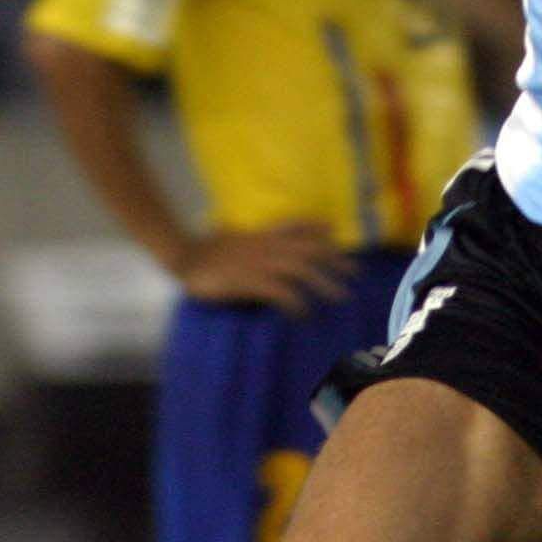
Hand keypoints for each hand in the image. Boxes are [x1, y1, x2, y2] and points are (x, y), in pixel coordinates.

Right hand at [170, 223, 354, 315]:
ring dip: (324, 281)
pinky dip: (296, 302)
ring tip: (341, 296)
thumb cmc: (207, 251)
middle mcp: (267, 246)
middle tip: (356, 272)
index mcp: (263, 235)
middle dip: (334, 259)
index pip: (296, 227)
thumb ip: (252, 237)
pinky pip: (280, 291)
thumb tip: (260, 239)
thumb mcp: (233, 237)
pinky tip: (304, 314)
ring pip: (301, 269)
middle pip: (309, 248)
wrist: (185, 258)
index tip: (335, 233)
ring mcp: (260, 262)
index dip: (317, 229)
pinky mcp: (250, 281)